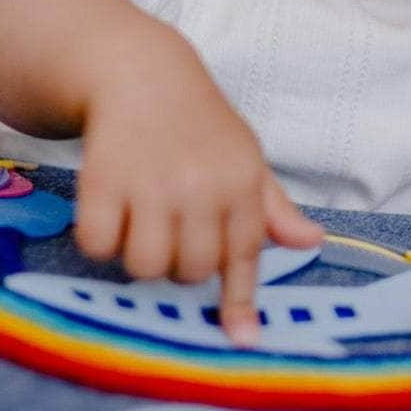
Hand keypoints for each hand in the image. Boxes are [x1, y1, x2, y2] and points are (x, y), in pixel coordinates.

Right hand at [72, 31, 321, 344]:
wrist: (140, 71)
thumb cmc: (199, 123)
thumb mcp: (245, 156)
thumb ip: (272, 206)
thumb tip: (312, 241)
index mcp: (241, 182)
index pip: (244, 255)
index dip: (240, 301)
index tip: (241, 338)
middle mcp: (200, 186)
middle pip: (190, 272)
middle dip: (178, 264)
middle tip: (169, 231)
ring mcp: (150, 184)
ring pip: (144, 266)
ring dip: (138, 257)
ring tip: (138, 222)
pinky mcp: (102, 179)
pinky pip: (98, 245)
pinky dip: (99, 240)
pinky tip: (107, 210)